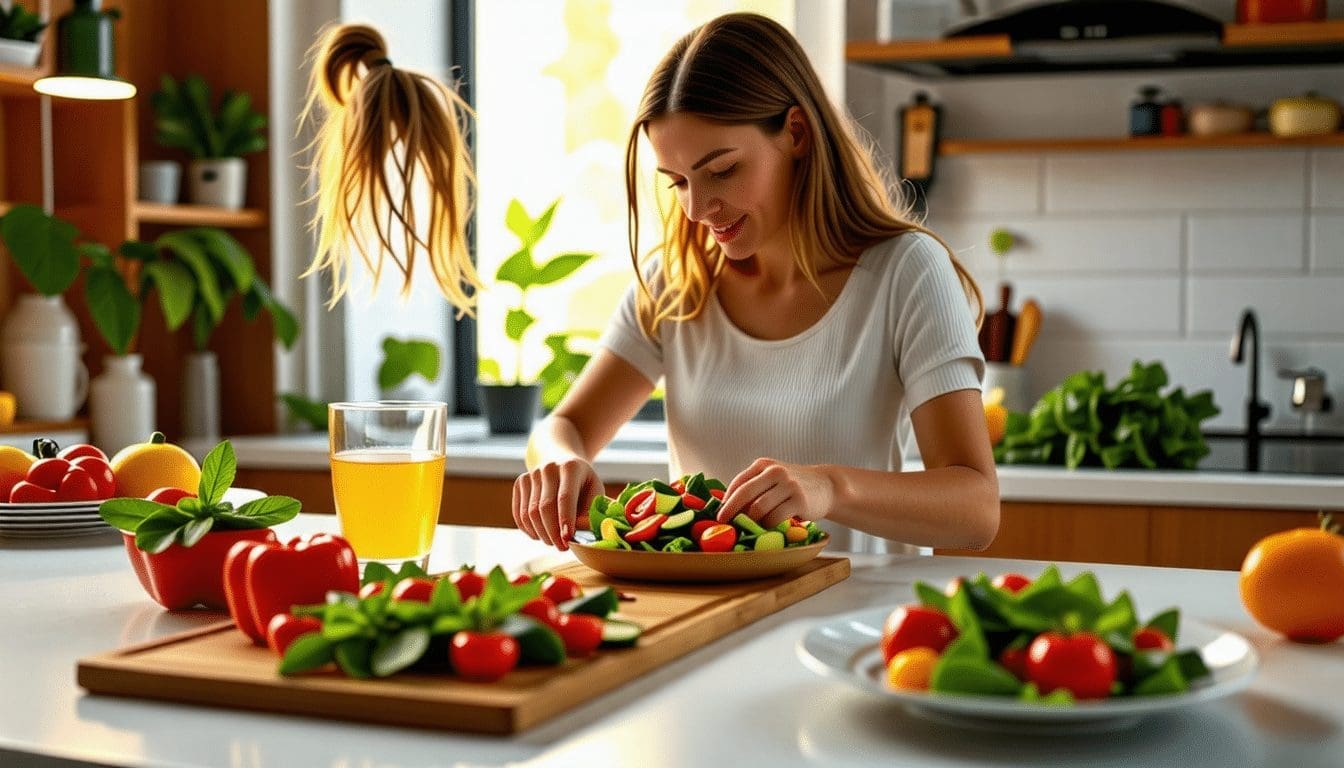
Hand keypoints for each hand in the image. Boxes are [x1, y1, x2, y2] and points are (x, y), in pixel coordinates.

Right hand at [512, 458, 602, 551]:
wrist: (562, 460)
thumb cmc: (582, 483)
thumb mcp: (594, 492)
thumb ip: (589, 512)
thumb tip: (579, 534)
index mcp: (570, 467)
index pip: (565, 497)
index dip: (566, 520)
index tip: (568, 540)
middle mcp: (549, 468)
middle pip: (545, 507)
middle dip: (552, 532)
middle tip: (562, 547)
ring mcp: (532, 474)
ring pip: (530, 513)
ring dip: (541, 534)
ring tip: (553, 542)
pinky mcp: (520, 482)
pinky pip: (519, 513)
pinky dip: (528, 529)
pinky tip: (540, 535)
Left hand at [715, 458, 834, 527]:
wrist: (826, 485)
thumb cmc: (793, 486)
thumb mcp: (773, 478)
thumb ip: (754, 487)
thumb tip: (728, 507)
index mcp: (764, 465)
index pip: (738, 482)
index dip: (726, 500)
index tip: (718, 513)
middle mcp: (775, 472)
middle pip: (744, 494)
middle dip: (731, 510)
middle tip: (724, 523)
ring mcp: (788, 485)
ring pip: (759, 508)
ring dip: (752, 521)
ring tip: (752, 527)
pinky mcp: (799, 500)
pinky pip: (775, 517)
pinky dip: (768, 526)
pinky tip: (769, 527)